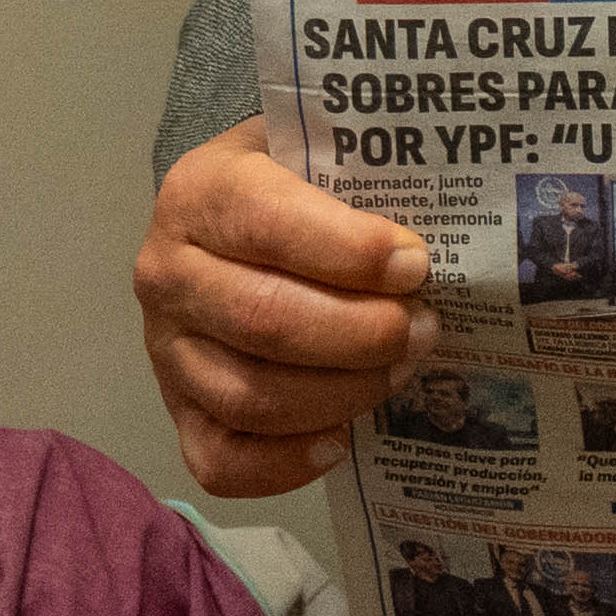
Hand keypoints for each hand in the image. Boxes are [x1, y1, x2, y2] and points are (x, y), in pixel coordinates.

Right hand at [133, 118, 436, 495]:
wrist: (230, 221)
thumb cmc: (294, 185)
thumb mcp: (318, 150)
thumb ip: (364, 176)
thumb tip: (450, 226)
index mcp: (200, 193)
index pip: (269, 224)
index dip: (350, 251)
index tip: (417, 265)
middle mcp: (166, 274)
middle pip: (263, 322)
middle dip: (361, 334)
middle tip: (423, 327)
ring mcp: (165, 351)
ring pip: (249, 397)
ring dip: (341, 394)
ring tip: (400, 369)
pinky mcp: (177, 412)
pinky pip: (221, 461)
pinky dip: (286, 464)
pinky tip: (342, 440)